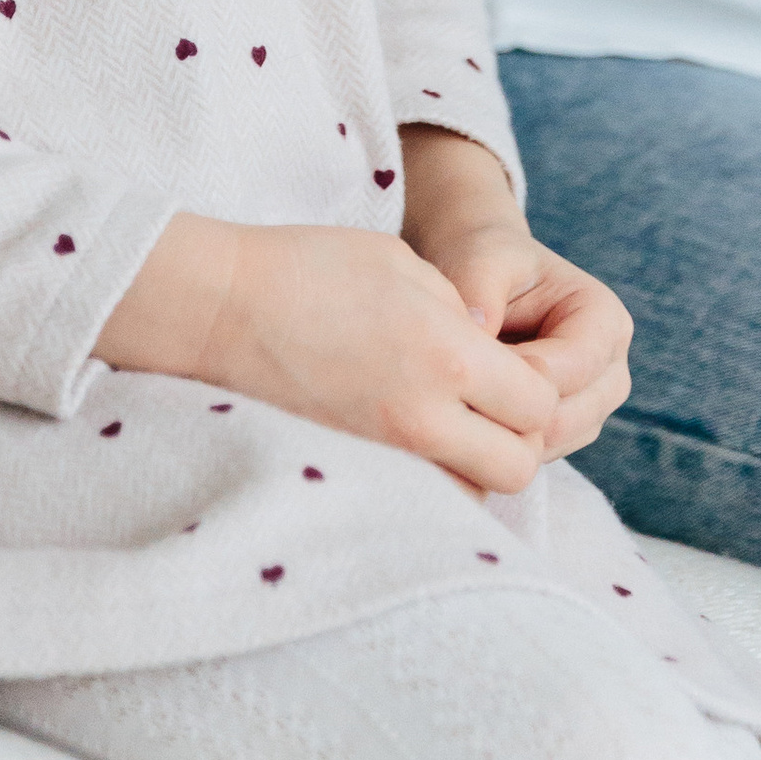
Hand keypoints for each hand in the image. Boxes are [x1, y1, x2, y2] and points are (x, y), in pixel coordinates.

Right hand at [96, 209, 560, 495]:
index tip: (517, 365)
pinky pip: (423, 496)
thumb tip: (490, 353)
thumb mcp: (402, 262)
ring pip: (473, 492)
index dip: (540, 384)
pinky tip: (414, 439)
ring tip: (453, 421)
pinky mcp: (353, 471)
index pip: (538, 403)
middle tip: (493, 402)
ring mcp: (385, 453)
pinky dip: (434, 478)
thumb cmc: (308, 267)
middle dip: (519, 435)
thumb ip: (460, 311)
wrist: (220, 308)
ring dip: (478, 463)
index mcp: (446, 353)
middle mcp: (423, 415)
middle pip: (517, 463)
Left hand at [399, 129, 633, 463]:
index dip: (511, 376)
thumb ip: (480, 288)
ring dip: (500, 430)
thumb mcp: (481, 257)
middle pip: (564, 420)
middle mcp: (611, 371)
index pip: (567, 373)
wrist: (480, 276)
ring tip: (457, 398)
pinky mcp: (566, 432)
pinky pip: (534, 456)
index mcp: (604, 322)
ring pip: (549, 446)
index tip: (462, 364)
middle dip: (505, 410)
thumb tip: (478, 330)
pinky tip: (465, 417)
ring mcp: (592, 408)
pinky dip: (499, 443)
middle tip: (451, 392)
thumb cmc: (484, 259)